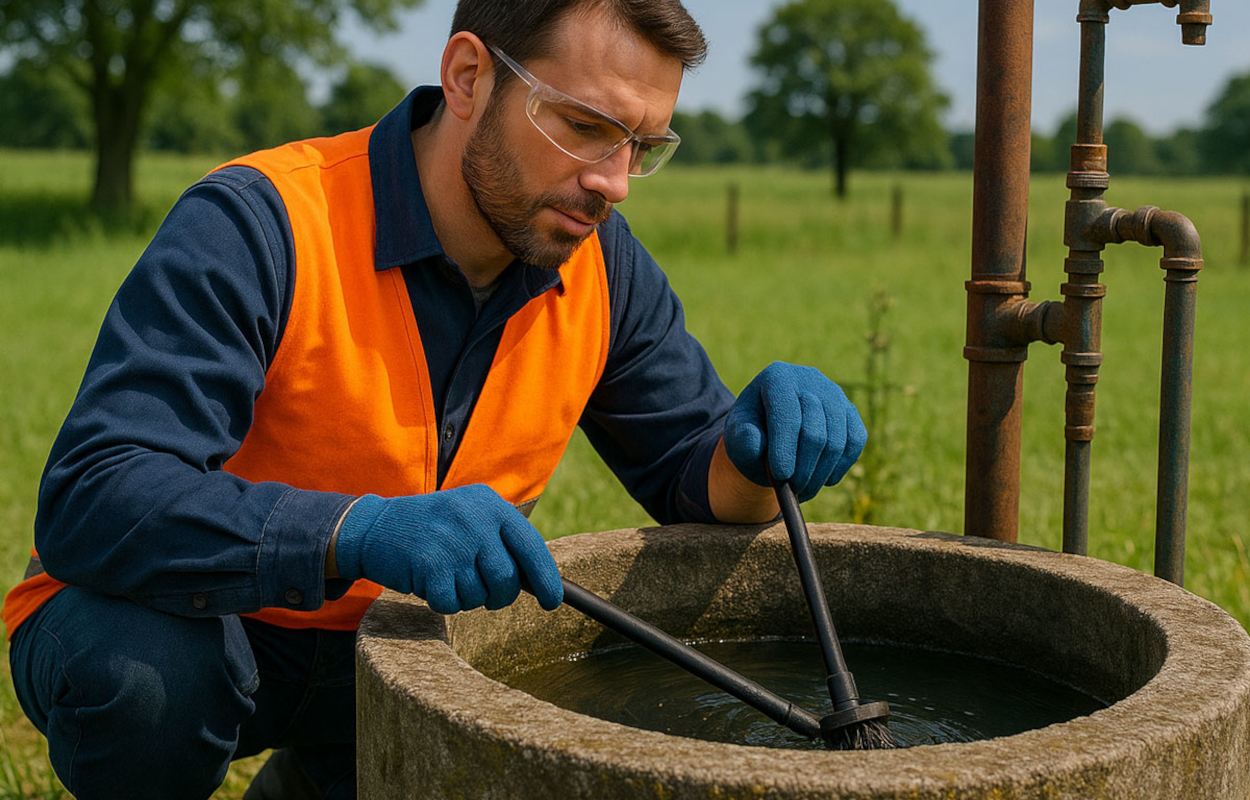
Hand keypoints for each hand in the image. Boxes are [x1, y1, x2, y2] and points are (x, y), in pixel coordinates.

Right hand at [333, 485, 562, 613]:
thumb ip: (502, 539)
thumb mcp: (470, 515)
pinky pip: (451, 604)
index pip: (531, 545)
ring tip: (446, 574)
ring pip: (479, 596)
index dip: (546, 577)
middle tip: (481, 592)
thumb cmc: (432, 529)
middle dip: (497, 596)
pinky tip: (428, 580)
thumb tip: (540, 581)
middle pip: (507, 579)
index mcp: (490, 504)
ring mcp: (453, 541)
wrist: (373, 525)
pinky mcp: (430, 564)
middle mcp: (475, 519)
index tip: (553, 602)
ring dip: (464, 597)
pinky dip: (441, 601)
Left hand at [723, 361, 867, 501]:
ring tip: (803, 490)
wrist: (771, 427)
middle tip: (792, 490)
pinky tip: (823, 479)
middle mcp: (810, 379)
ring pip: (837, 441)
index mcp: (778, 377)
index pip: (787, 414)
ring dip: (820, 474)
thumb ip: (742, 439)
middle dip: (803, 468)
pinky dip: (840, 466)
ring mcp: (834, 394)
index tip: (781, 476)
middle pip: (815, 431)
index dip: (785, 447)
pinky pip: (855, 442)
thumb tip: (756, 444)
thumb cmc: (752, 431)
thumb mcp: (738, 434)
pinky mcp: (850, 412)